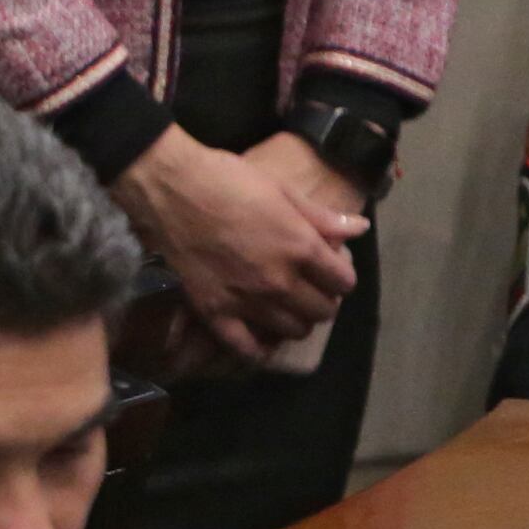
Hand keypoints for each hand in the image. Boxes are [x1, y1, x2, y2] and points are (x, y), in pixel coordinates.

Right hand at [114, 127, 361, 371]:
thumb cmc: (227, 179)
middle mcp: (280, 281)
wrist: (168, 186)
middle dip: (322, 299)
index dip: (339, 275)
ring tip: (284, 305)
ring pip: (293, 330)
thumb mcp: (281, 190)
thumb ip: (322, 217)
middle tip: (307, 286)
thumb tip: (360, 228)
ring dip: (295, 320)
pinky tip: (260, 338)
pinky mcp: (214, 310)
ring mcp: (246, 300)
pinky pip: (245, 348)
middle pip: (322, 311)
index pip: (344, 282)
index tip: (327, 268)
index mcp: (301, 247)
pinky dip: (258, 349)